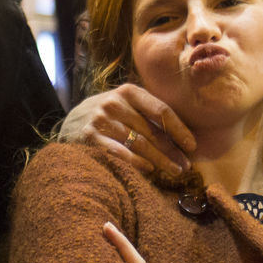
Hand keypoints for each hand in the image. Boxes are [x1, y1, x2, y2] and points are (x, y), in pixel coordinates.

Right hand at [58, 84, 194, 173]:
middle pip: (152, 130)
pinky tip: (149, 170)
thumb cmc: (110, 115)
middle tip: (186, 166)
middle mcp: (114, 103)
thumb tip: (182, 137)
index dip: (179, 129)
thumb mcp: (127, 104)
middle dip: (172, 150)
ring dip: (160, 160)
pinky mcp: (89, 137)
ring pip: (138, 143)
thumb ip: (149, 113)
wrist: (71, 121)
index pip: (161, 110)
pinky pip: (118, 153)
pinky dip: (136, 162)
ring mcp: (101, 120)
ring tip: (174, 171)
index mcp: (129, 91)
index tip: (191, 146)